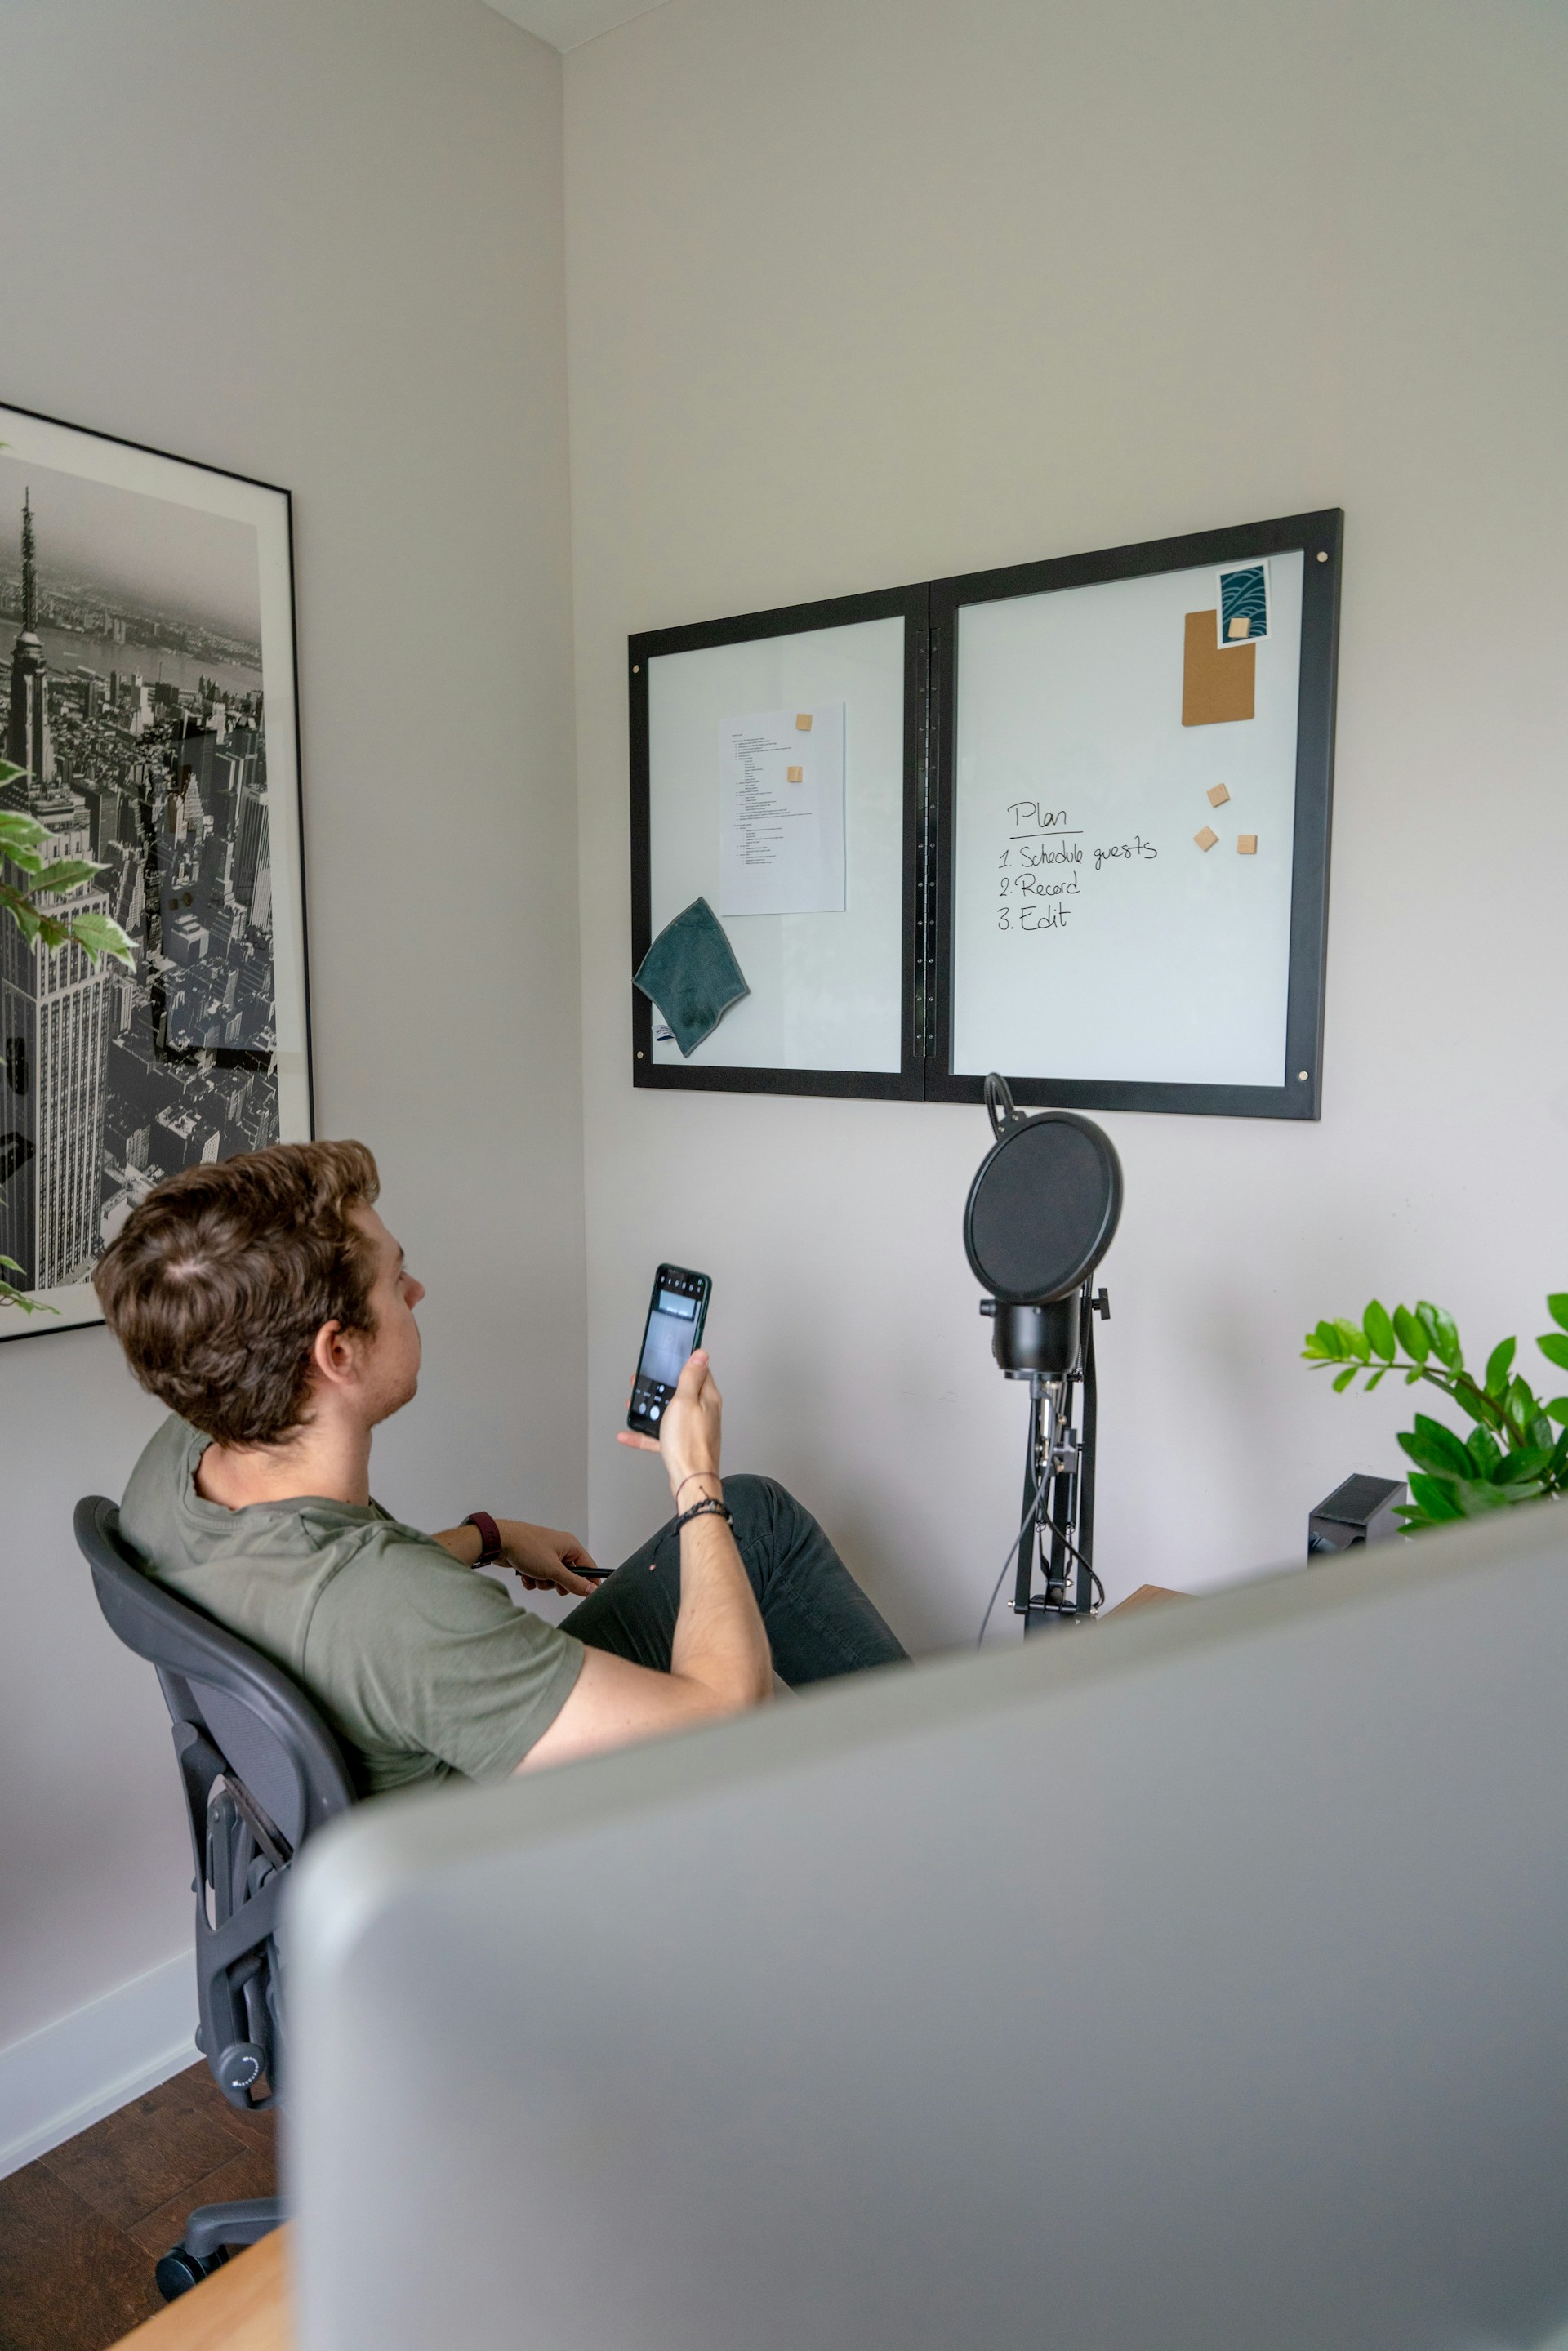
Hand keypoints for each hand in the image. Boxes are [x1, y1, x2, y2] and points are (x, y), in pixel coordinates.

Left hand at [496, 1520, 601, 1595]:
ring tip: (533, 1575)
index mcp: (570, 1546)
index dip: (590, 1581)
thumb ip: (574, 1582)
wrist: (499, 1541)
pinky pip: (539, 1577)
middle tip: (551, 1581)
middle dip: (558, 1583)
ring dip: (542, 1582)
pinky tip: (524, 1574)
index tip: (590, 1595)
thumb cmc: (527, 1548)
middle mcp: (560, 1549)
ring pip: (552, 1579)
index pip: (589, 1566)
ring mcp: (546, 1554)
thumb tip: (592, 1589)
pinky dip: (532, 1579)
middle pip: (569, 1576)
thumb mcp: (553, 1569)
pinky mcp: (533, 1560)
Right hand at [617, 1349, 722, 1501]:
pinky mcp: (683, 1444)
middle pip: (681, 1391)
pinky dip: (646, 1433)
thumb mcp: (685, 1402)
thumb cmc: (690, 1443)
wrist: (690, 1480)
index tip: (667, 1361)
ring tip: (635, 1405)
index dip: (681, 1363)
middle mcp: (703, 1412)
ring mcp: (693, 1429)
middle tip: (643, 1383)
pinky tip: (630, 1434)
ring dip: (651, 1409)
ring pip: (669, 1413)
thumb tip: (701, 1355)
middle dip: (661, 1386)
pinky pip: (661, 1435)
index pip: (698, 1371)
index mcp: (707, 1397)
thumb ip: (691, 1377)